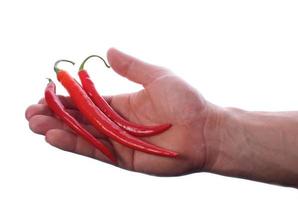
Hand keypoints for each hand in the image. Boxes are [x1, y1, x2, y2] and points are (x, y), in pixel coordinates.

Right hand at [25, 48, 221, 175]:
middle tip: (32, 111)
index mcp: (122, 104)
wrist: (205, 130)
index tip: (47, 93)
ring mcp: (119, 142)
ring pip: (83, 135)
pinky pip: (95, 151)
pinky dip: (74, 144)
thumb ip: (132, 66)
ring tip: (35, 123)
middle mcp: (116, 123)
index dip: (67, 99)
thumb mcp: (157, 76)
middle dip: (55, 115)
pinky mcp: (123, 159)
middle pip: (80, 119)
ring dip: (58, 129)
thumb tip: (108, 51)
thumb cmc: (186, 102)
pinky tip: (55, 136)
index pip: (87, 102)